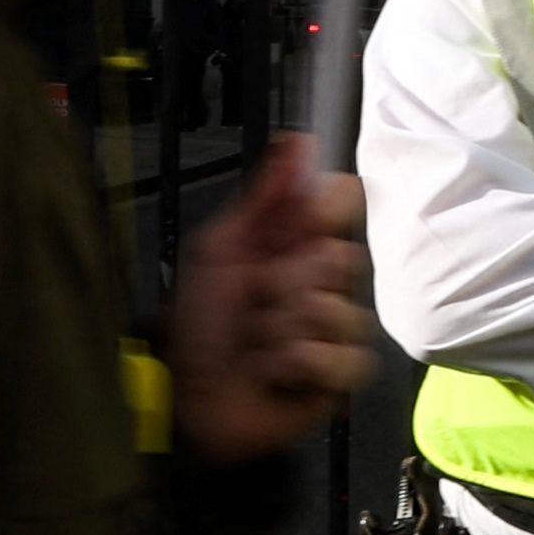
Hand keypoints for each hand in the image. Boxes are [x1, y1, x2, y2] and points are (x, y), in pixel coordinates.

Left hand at [172, 134, 369, 463]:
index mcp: (295, 243)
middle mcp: (322, 280)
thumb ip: (264, 196)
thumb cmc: (197, 321)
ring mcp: (334, 328)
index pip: (343, 203)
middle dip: (288, 283)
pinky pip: (347, 358)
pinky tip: (274, 370)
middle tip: (256, 298)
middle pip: (343, 258)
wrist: (186, 395)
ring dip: (286, 328)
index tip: (300, 225)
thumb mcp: (219, 249)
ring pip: (344, 311)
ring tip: (258, 341)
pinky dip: (301, 364)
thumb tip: (298, 139)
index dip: (325, 212)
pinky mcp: (340, 374)